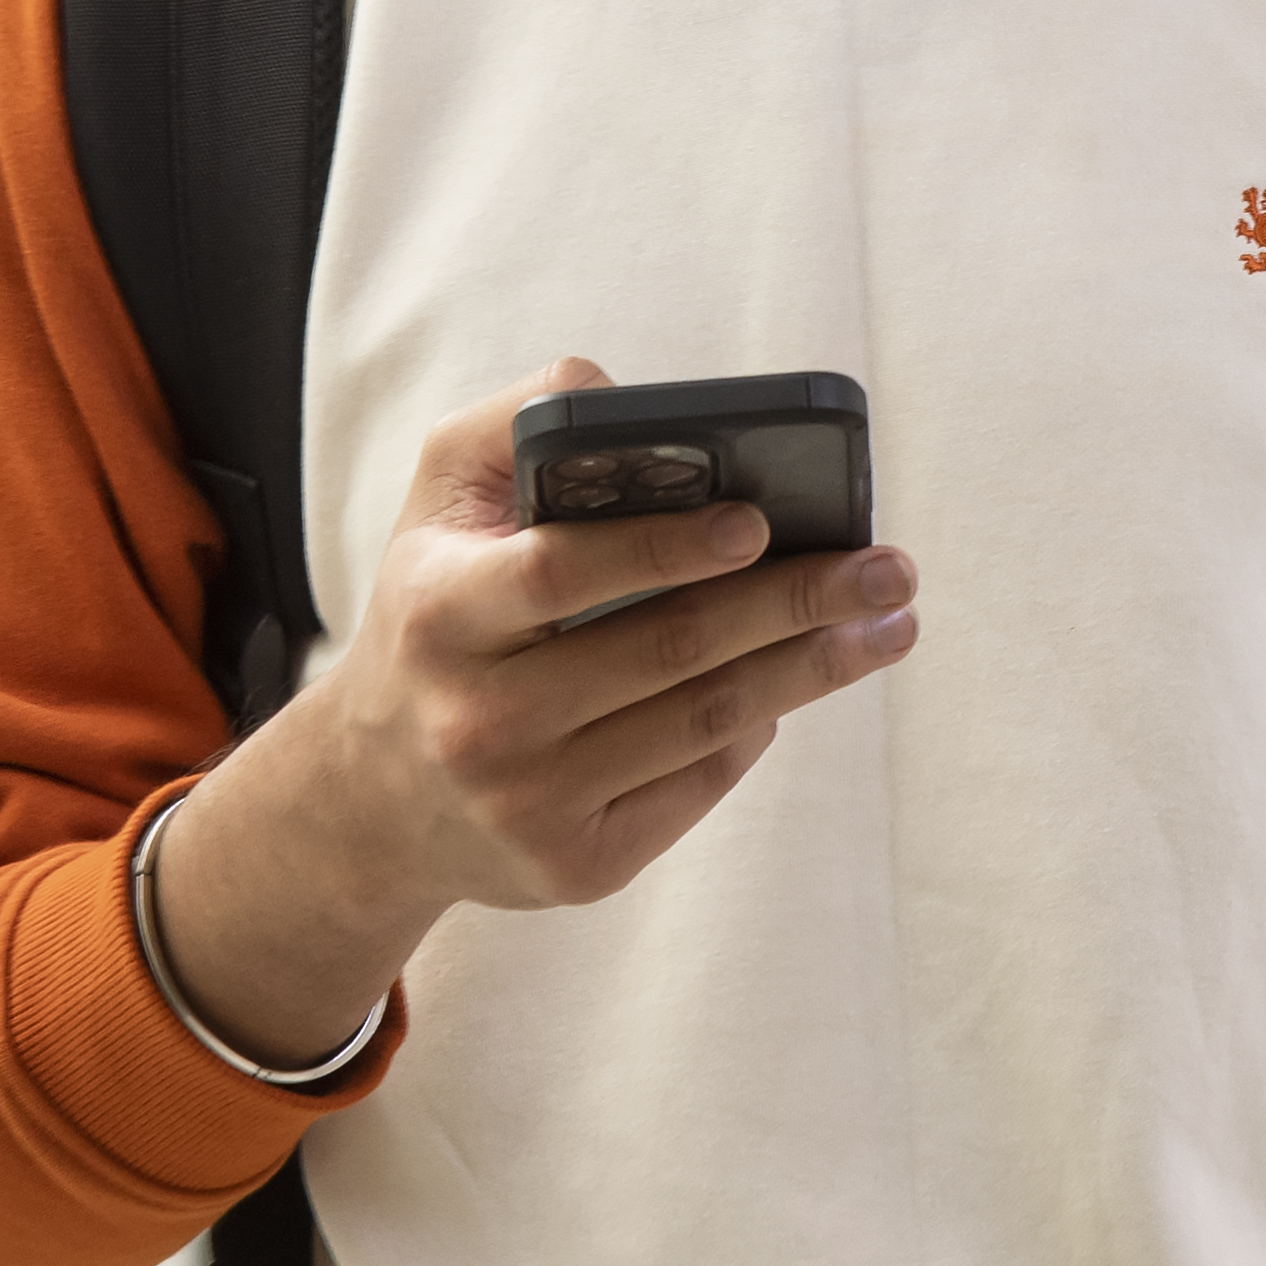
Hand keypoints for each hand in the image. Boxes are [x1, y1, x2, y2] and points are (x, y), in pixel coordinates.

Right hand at [146, 359, 922, 1062]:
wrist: (375, 794)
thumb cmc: (436, 613)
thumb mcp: (437, 504)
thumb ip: (518, 424)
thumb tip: (629, 397)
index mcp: (441, 612)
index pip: (563, 572)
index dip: (665, 546)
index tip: (759, 520)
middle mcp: (478, 718)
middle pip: (669, 651)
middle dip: (797, 602)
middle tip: (890, 568)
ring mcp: (527, 804)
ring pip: (706, 720)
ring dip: (815, 667)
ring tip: (889, 623)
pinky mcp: (575, 867)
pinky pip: (697, 783)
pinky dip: (758, 727)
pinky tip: (803, 680)